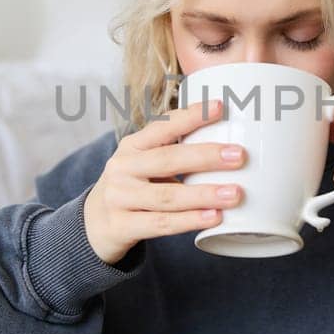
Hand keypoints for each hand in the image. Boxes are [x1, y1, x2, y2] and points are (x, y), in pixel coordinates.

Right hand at [83, 101, 244, 263]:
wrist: (94, 225)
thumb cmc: (133, 188)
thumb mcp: (144, 164)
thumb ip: (175, 153)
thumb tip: (230, 144)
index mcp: (132, 146)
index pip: (162, 126)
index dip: (191, 116)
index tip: (220, 107)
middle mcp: (122, 168)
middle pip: (167, 159)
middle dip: (206, 156)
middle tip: (239, 155)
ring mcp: (119, 198)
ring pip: (166, 196)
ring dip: (203, 194)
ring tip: (234, 193)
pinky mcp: (121, 226)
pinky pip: (160, 224)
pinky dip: (189, 221)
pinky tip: (213, 217)